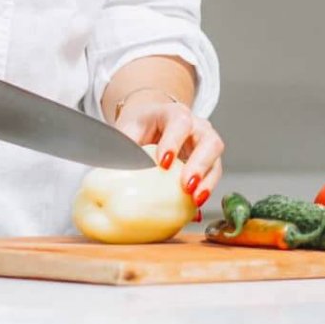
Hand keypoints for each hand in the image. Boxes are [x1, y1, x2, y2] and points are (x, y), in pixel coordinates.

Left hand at [113, 91, 223, 215]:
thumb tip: (108, 174)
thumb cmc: (139, 126)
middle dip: (200, 164)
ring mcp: (206, 143)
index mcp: (174, 113)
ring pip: (217, 159)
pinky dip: (205, 191)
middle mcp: (197, 126)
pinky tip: (194, 209)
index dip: (174, 141)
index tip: (163, 162)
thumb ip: (122, 148)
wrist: (151, 121)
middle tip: (187, 185)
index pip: (180, 121)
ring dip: (208, 181)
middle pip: (209, 140)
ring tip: (196, 200)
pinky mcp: (209, 161)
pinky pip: (213, 176)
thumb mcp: (127, 130)